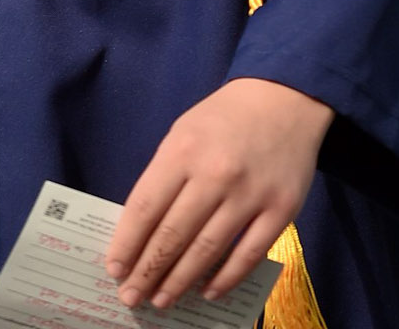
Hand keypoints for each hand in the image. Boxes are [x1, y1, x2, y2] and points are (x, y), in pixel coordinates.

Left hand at [104, 78, 332, 311]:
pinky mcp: (281, 210)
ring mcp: (250, 194)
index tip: (114, 269)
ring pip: (207, 251)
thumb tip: (143, 230)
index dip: (127, 243)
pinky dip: (225, 279)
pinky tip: (208, 292)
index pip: (145, 207)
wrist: (283, 99)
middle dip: (148, 272)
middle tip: (131, 297)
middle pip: (173, 235)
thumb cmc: (223, 118)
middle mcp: (214, 174)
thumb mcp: (183, 132)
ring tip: (162, 300)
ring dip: (180, 281)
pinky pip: (248, 255)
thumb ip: (164, 176)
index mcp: (183, 150)